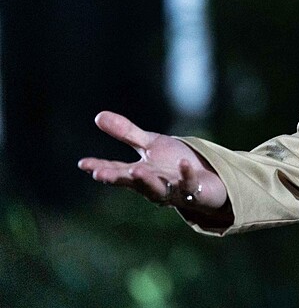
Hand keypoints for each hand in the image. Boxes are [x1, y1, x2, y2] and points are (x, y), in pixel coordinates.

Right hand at [78, 111, 232, 225]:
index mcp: (140, 173)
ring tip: (135, 169)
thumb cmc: (174, 162)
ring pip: (157, 189)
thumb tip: (98, 116)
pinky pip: (189, 184)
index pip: (116, 170)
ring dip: (146, 181)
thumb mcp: (150, 144)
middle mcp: (152, 184)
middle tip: (99, 175)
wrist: (207, 178)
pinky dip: (186, 175)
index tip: (82, 163)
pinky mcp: (194, 191)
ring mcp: (173, 190)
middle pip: (132, 182)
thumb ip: (126, 133)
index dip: (99, 167)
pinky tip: (183, 163)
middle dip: (117, 178)